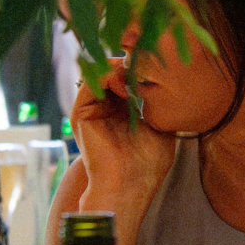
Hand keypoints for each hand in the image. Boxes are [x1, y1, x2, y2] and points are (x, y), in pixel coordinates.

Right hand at [71, 59, 175, 211]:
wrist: (128, 185)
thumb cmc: (148, 163)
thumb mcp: (160, 127)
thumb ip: (157, 104)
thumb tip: (163, 82)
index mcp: (123, 110)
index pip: (129, 78)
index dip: (143, 68)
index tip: (160, 62)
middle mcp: (105, 107)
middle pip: (115, 72)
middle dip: (132, 63)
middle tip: (148, 59)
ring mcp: (92, 109)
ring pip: (103, 73)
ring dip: (121, 67)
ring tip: (137, 70)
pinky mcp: (81, 112)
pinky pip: (91, 82)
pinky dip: (107, 74)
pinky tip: (124, 79)